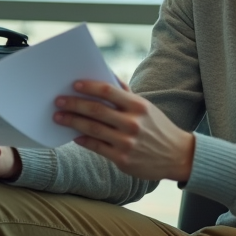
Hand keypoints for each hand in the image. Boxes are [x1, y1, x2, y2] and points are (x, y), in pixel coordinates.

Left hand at [54, 79, 194, 181]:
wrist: (177, 155)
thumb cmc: (157, 127)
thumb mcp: (146, 107)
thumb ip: (126, 93)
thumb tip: (105, 76)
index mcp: (138, 105)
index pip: (108, 91)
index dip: (88, 87)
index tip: (73, 85)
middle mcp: (132, 123)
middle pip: (96, 110)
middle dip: (74, 104)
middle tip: (58, 101)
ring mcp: (127, 142)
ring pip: (92, 129)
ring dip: (72, 122)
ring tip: (59, 117)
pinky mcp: (123, 159)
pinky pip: (96, 147)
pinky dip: (83, 140)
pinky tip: (74, 135)